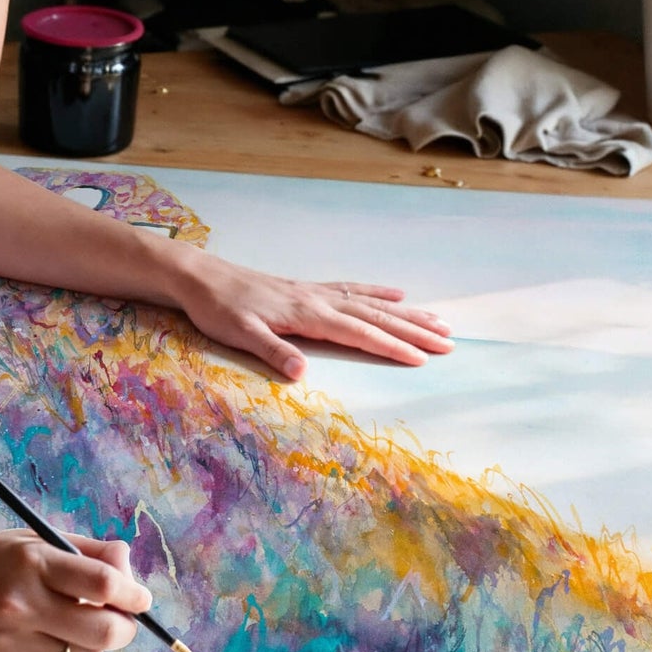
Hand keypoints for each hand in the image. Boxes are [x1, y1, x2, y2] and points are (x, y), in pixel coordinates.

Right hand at [0, 528, 150, 651]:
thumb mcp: (37, 540)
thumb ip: (89, 553)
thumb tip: (130, 572)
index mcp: (33, 562)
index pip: (102, 583)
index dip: (133, 593)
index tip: (141, 597)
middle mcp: (20, 604)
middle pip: (102, 631)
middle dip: (125, 627)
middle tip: (125, 619)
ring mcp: (9, 642)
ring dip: (98, 648)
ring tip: (87, 631)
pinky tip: (61, 646)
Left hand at [175, 252, 452, 377]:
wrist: (201, 278)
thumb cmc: (218, 309)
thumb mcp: (239, 334)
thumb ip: (272, 351)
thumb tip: (301, 373)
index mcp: (307, 314)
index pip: (359, 333)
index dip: (392, 346)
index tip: (423, 359)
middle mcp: (319, 300)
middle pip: (376, 317)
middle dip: (414, 331)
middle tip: (450, 343)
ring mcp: (316, 292)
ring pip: (371, 303)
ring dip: (406, 313)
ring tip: (439, 322)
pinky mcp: (308, 289)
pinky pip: (352, 289)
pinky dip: (377, 292)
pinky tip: (397, 294)